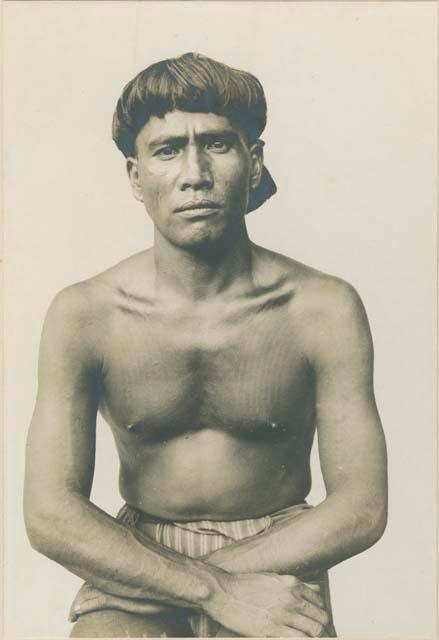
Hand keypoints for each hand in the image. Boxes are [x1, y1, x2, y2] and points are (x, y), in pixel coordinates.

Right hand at [205, 572, 329, 636]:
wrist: (222, 591)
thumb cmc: (245, 585)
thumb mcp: (273, 579)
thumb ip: (295, 585)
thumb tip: (316, 589)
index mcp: (292, 584)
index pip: (320, 602)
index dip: (321, 615)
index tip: (317, 624)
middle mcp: (292, 597)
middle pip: (322, 617)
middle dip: (323, 629)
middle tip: (318, 637)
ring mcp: (283, 613)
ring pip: (315, 630)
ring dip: (317, 637)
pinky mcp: (272, 628)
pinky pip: (299, 639)